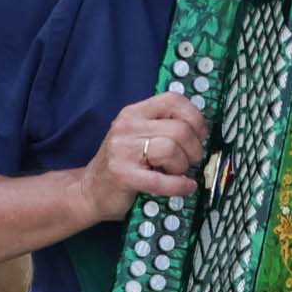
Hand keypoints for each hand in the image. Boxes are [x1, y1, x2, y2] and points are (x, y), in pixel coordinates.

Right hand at [74, 94, 209, 224]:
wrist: (88, 191)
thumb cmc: (122, 165)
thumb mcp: (138, 136)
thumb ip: (163, 127)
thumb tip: (202, 131)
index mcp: (134, 113)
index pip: (174, 100)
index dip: (195, 118)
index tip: (199, 135)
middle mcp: (127, 126)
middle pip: (180, 129)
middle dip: (194, 149)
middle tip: (190, 162)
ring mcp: (122, 150)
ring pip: (172, 149)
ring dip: (183, 166)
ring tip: (177, 174)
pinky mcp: (122, 175)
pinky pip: (161, 180)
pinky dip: (179, 185)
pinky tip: (185, 187)